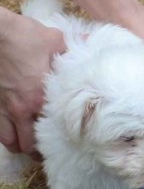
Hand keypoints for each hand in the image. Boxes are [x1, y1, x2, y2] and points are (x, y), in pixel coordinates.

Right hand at [0, 7, 64, 158]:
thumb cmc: (25, 36)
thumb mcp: (55, 40)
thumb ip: (75, 47)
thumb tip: (91, 42)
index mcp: (41, 97)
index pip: (52, 128)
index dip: (59, 140)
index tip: (66, 143)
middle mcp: (22, 109)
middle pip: (28, 144)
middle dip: (37, 152)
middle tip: (45, 152)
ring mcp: (3, 108)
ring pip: (10, 142)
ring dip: (20, 146)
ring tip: (28, 146)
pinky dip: (5, 136)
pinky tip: (11, 135)